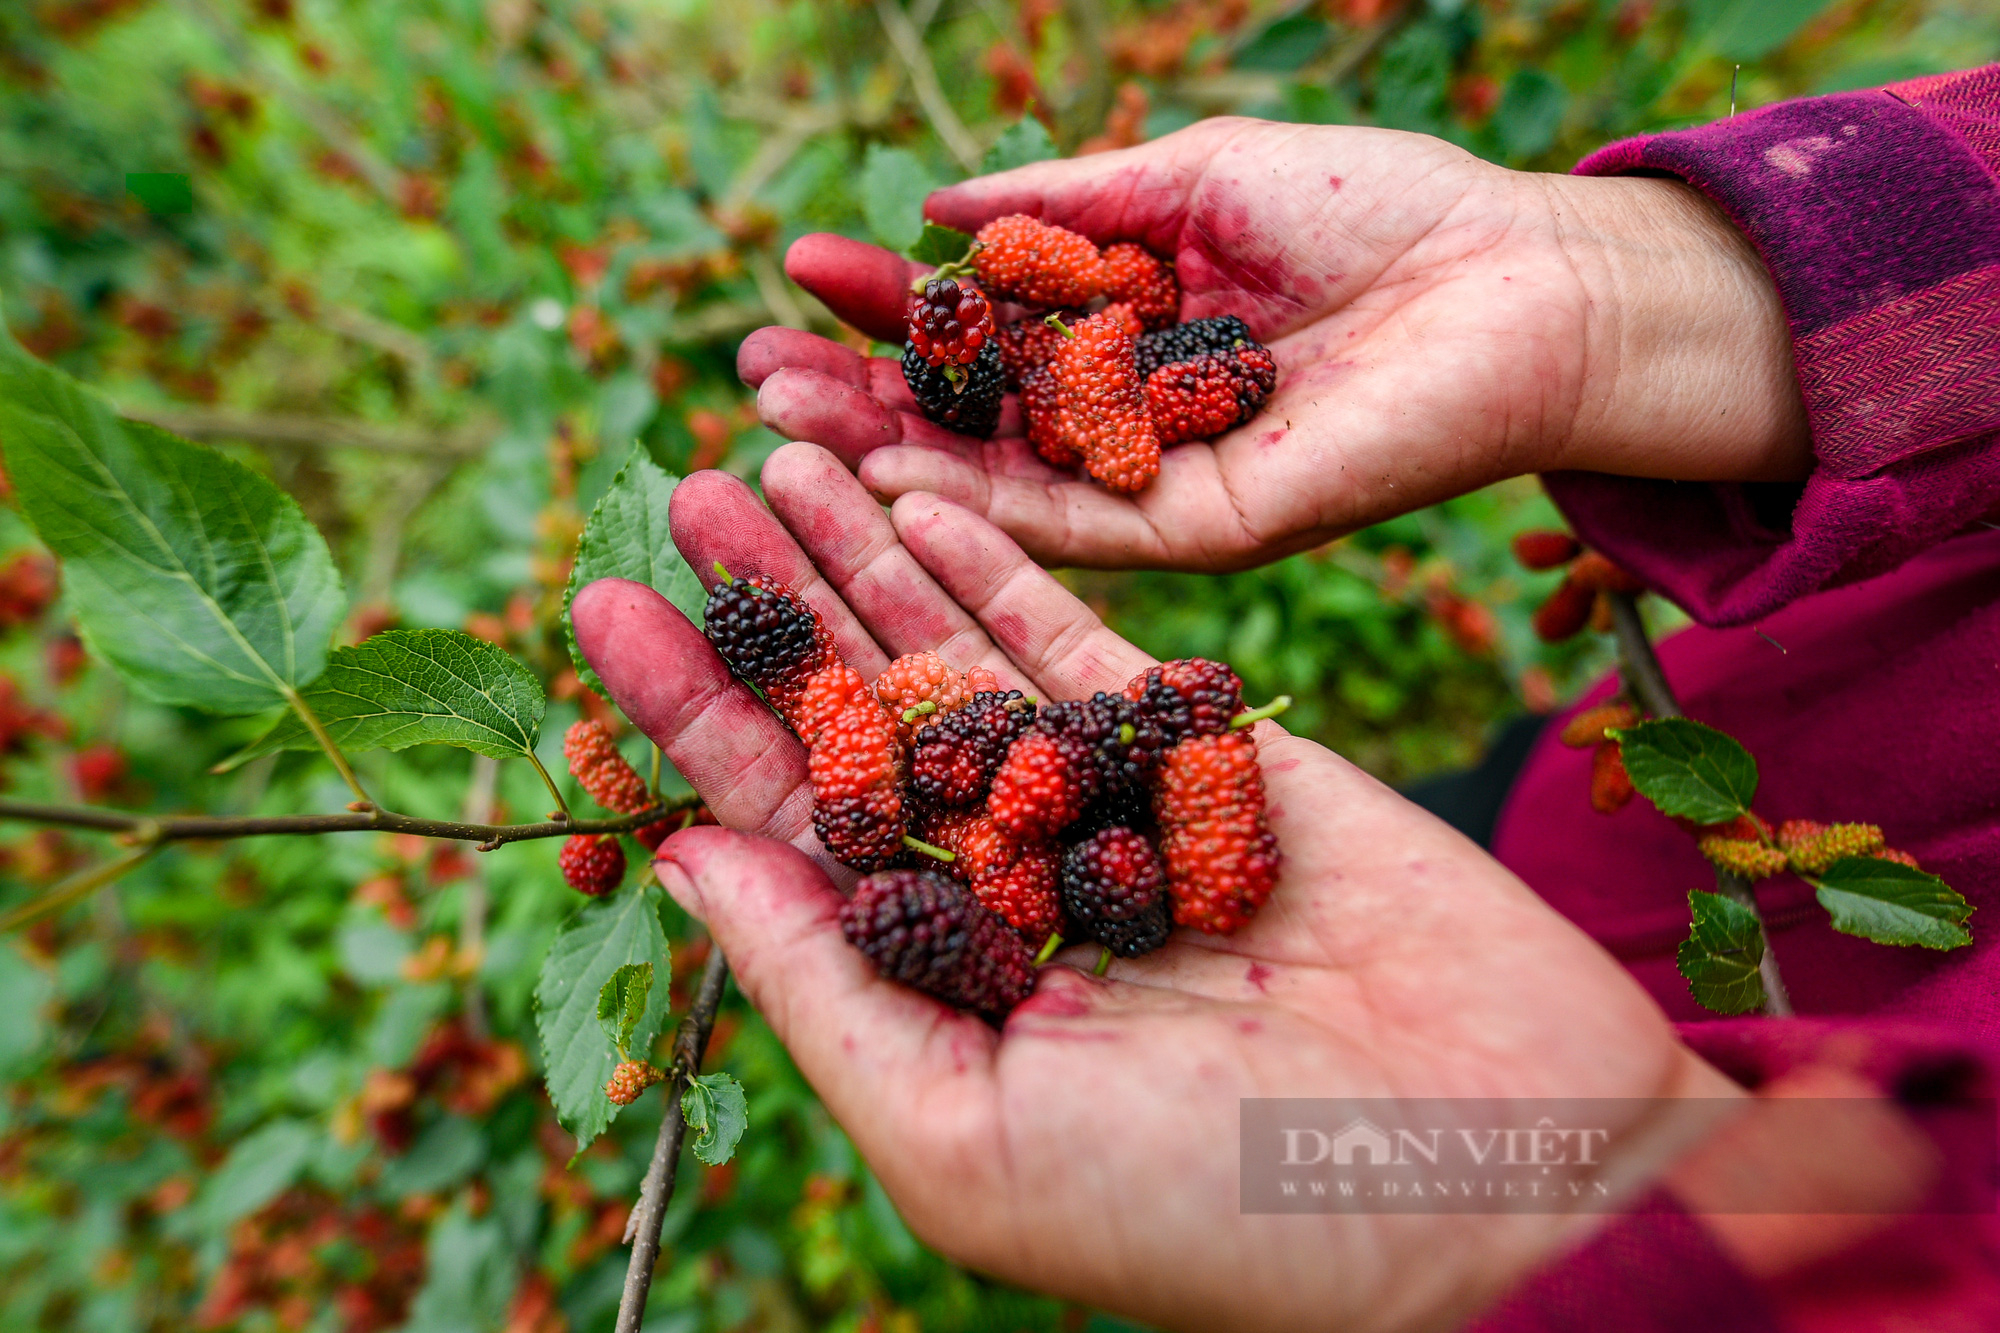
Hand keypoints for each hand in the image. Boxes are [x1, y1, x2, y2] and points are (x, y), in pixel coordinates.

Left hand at [570, 443, 1742, 1331]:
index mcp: (930, 980)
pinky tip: (924, 494)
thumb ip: (822, 986)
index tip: (598, 612)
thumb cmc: (1212, 1210)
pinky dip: (1003, 565)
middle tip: (678, 489)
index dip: (686, 717)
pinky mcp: (1206, 752)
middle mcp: (1002, 881)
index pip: (776, 823)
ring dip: (863, 556)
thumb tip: (677, 856)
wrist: (1493, 1170)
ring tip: (780, 454)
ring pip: (956, 654)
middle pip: (851, 715)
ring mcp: (1103, 805)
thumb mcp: (965, 1136)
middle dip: (764, 604)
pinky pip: (1082, 640)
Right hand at [741, 117, 1808, 571]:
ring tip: (779, 413)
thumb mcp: (1196, 175)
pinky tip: (887, 476)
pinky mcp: (1205, 530)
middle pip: (968, 412)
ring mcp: (1162, 479)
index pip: (980, 319)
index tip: (799, 270)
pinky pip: (1073, 524)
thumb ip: (1068, 202)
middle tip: (750, 367)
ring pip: (999, 475)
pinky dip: (980, 504)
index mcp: (1128, 324)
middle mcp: (1129, 413)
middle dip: (859, 388)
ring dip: (887, 450)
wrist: (1516, 279)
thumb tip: (941, 205)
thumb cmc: (1375, 205)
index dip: (891, 299)